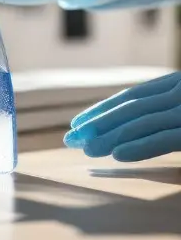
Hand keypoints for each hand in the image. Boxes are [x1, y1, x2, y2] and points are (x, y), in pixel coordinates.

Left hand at [64, 72, 180, 160]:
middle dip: (98, 124)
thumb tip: (126, 129)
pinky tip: (118, 155)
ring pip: (144, 122)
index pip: (134, 95)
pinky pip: (168, 138)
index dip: (103, 109)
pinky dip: (141, 146)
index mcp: (178, 84)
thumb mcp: (180, 112)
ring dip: (111, 136)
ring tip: (87, 150)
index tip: (77, 123)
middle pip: (133, 108)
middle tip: (69, 139)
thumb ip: (162, 113)